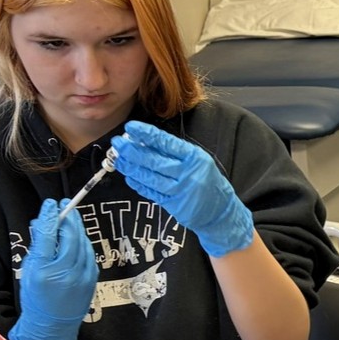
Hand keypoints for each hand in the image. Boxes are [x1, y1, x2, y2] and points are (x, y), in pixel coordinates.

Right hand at [8, 198, 96, 339]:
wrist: (52, 327)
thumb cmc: (36, 299)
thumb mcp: (29, 272)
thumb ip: (38, 248)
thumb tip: (43, 224)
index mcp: (44, 270)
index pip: (48, 234)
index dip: (50, 216)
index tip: (51, 204)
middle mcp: (66, 272)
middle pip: (70, 235)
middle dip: (68, 217)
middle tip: (64, 205)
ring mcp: (82, 276)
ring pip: (82, 243)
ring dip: (77, 228)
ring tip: (71, 217)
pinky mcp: (92, 279)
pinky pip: (88, 254)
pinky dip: (83, 242)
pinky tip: (78, 236)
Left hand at [112, 120, 253, 256]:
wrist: (221, 212)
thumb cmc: (208, 182)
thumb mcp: (197, 161)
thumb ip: (175, 153)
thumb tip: (146, 141)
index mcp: (194, 157)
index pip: (166, 143)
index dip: (147, 134)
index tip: (130, 127)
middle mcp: (187, 173)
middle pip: (155, 161)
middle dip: (133, 151)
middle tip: (118, 144)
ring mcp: (180, 191)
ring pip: (150, 177)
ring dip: (132, 168)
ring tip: (119, 159)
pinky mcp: (174, 205)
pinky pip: (152, 193)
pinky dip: (139, 185)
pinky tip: (130, 177)